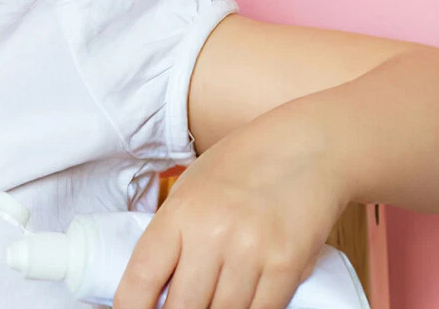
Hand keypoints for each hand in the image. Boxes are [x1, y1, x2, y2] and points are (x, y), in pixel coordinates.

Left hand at [113, 112, 349, 308]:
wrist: (307, 146)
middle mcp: (212, 232)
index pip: (140, 279)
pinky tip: (240, 302)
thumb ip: (174, 234)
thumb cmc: (245, 162)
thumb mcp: (194, 186)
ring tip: (211, 298)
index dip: (131, 308)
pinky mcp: (286, 266)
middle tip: (181, 304)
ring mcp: (250, 251)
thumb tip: (154, 287)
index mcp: (180, 210)